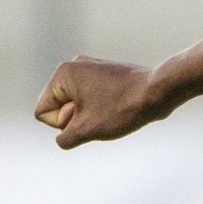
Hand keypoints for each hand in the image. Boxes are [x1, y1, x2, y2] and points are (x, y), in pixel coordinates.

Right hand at [34, 56, 170, 149]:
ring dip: (91, 116)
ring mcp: (92, 69)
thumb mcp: (84, 131)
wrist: (160, 92)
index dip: (63, 123)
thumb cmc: (122, 109)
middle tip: (102, 112)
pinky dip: (102, 110)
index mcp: (63, 73)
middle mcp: (75, 66)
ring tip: (112, 110)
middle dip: (77, 118)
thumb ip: (64, 138)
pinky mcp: (106, 75)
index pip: (43, 112)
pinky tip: (119, 107)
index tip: (87, 114)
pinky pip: (92, 102)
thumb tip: (65, 136)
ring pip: (77, 107)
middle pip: (59, 108)